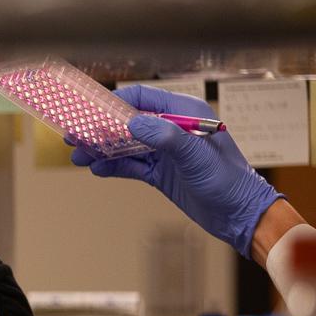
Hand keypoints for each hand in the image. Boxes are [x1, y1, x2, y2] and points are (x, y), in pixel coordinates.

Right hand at [70, 85, 282, 258]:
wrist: (240, 215)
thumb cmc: (229, 182)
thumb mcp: (197, 157)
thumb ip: (166, 137)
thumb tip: (133, 124)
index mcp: (184, 113)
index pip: (142, 99)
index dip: (114, 104)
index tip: (90, 112)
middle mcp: (173, 129)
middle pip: (128, 122)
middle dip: (100, 129)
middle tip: (75, 136)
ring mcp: (165, 152)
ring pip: (125, 145)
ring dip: (102, 150)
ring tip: (78, 158)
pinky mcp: (161, 173)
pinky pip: (131, 165)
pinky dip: (113, 166)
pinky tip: (97, 169)